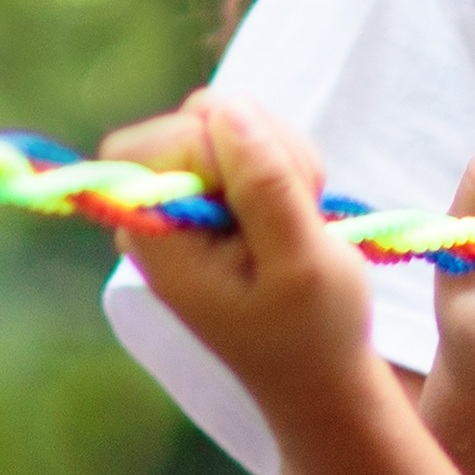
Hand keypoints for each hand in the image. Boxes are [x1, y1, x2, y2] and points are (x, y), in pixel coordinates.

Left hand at [93, 97, 390, 407]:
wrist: (317, 367)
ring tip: (299, 215)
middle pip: (194, 117)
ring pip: (225, 119)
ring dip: (279, 154)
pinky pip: (242, 137)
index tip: (266, 196)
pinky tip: (295, 208)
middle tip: (297, 206)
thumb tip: (226, 107)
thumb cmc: (312, 328)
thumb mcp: (302, 262)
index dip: (222, 149)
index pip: (165, 140)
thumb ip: (264, 186)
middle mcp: (157, 210)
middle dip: (260, 145)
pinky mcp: (209, 190)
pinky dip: (281, 159)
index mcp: (159, 238)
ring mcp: (182, 197)